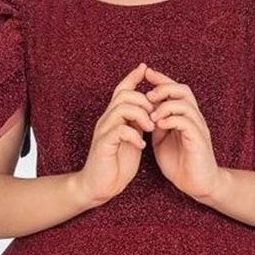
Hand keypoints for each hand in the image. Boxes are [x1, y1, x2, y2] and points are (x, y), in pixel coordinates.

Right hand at [73, 62, 156, 206]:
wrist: (99, 186)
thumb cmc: (116, 164)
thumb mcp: (132, 139)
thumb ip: (138, 124)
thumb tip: (150, 111)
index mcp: (114, 117)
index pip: (122, 90)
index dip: (132, 77)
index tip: (145, 68)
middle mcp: (106, 120)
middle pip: (123, 94)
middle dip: (143, 100)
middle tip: (155, 115)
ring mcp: (104, 131)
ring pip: (121, 108)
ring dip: (141, 116)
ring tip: (150, 129)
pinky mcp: (103, 145)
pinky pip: (119, 130)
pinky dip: (134, 135)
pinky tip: (142, 145)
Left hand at [140, 65, 222, 201]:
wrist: (198, 184)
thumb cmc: (180, 164)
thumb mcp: (161, 141)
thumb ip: (156, 125)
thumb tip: (145, 111)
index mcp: (184, 117)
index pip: (176, 90)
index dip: (161, 80)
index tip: (145, 73)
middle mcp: (194, 118)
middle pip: (183, 90)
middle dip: (164, 87)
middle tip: (148, 95)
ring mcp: (198, 128)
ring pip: (185, 103)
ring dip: (166, 105)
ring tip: (151, 114)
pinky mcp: (198, 139)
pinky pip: (186, 122)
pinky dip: (171, 119)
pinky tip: (159, 125)